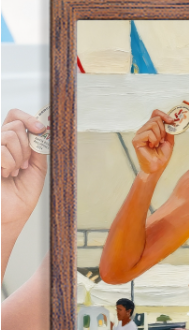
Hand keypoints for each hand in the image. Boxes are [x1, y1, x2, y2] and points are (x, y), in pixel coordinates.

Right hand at [2, 109, 47, 227]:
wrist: (13, 212)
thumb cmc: (23, 193)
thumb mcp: (37, 166)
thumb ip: (38, 146)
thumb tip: (43, 128)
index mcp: (10, 142)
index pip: (14, 116)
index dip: (28, 118)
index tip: (41, 128)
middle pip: (15, 125)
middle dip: (26, 147)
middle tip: (23, 165)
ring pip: (10, 135)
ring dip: (18, 157)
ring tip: (13, 172)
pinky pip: (1, 149)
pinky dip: (9, 163)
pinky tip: (4, 174)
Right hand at [132, 110, 175, 174]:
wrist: (157, 167)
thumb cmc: (162, 156)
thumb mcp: (169, 140)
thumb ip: (169, 130)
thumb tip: (171, 120)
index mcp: (151, 128)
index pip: (155, 113)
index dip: (164, 115)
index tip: (171, 121)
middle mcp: (144, 129)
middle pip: (155, 118)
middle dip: (163, 130)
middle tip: (161, 141)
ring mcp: (139, 134)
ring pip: (152, 124)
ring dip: (159, 136)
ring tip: (156, 145)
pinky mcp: (136, 140)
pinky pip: (149, 133)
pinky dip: (154, 139)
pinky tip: (152, 146)